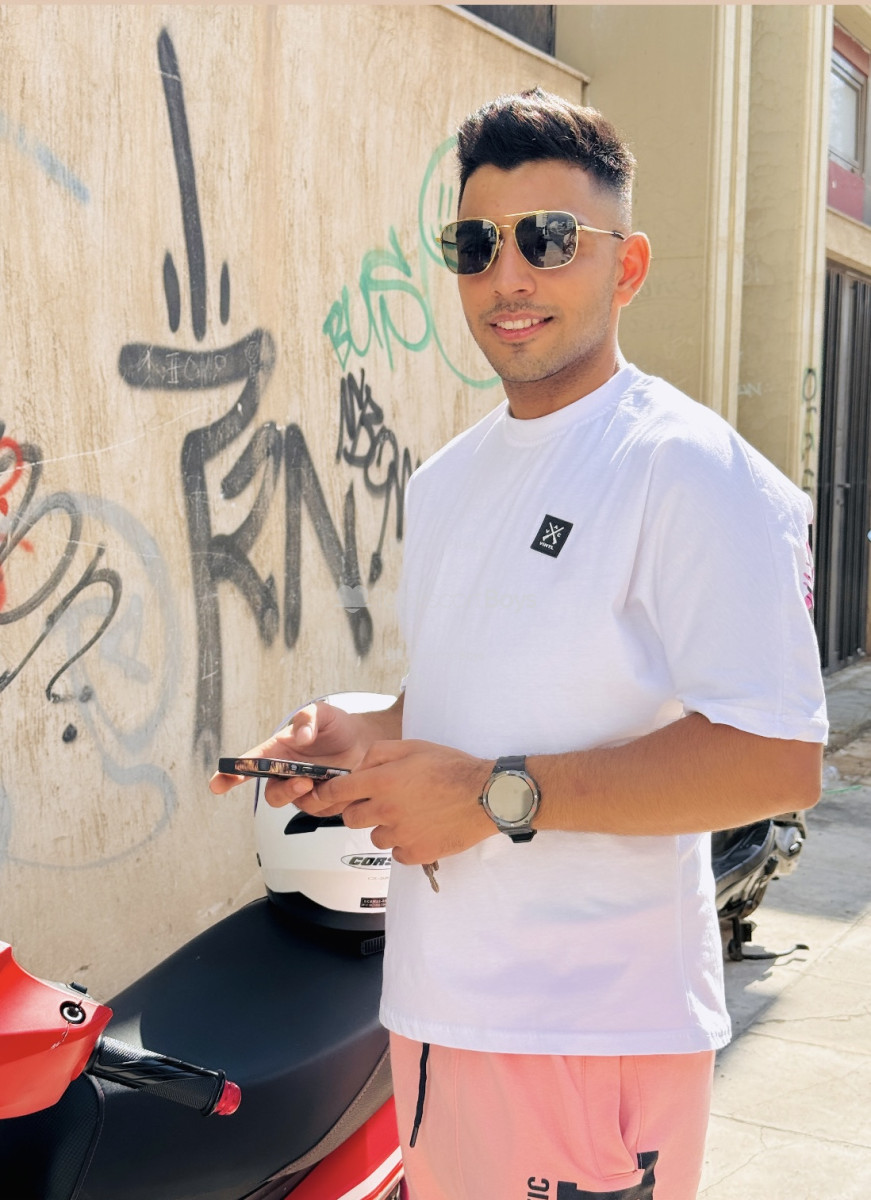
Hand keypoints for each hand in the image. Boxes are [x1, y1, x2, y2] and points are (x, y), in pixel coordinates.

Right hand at [208, 701, 375, 807]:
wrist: (363, 741)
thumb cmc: (335, 727)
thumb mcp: (322, 713)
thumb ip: (308, 719)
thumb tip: (301, 737)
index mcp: (276, 751)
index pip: (248, 765)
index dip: (230, 775)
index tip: (217, 784)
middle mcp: (285, 774)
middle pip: (272, 794)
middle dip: (285, 791)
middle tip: (303, 782)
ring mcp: (303, 790)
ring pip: (297, 805)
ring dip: (311, 796)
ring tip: (330, 780)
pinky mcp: (322, 802)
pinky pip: (321, 810)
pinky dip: (332, 799)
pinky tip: (342, 783)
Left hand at [295, 739, 495, 864]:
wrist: (485, 795)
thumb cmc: (452, 768)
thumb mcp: (413, 746)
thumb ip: (379, 753)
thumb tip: (359, 767)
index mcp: (383, 781)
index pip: (338, 792)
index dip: (326, 794)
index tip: (324, 796)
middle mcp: (386, 809)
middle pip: (351, 818)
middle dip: (360, 808)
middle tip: (382, 800)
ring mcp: (400, 834)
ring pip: (374, 837)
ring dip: (384, 827)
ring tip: (409, 813)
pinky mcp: (415, 853)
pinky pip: (396, 853)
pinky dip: (404, 843)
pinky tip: (421, 828)